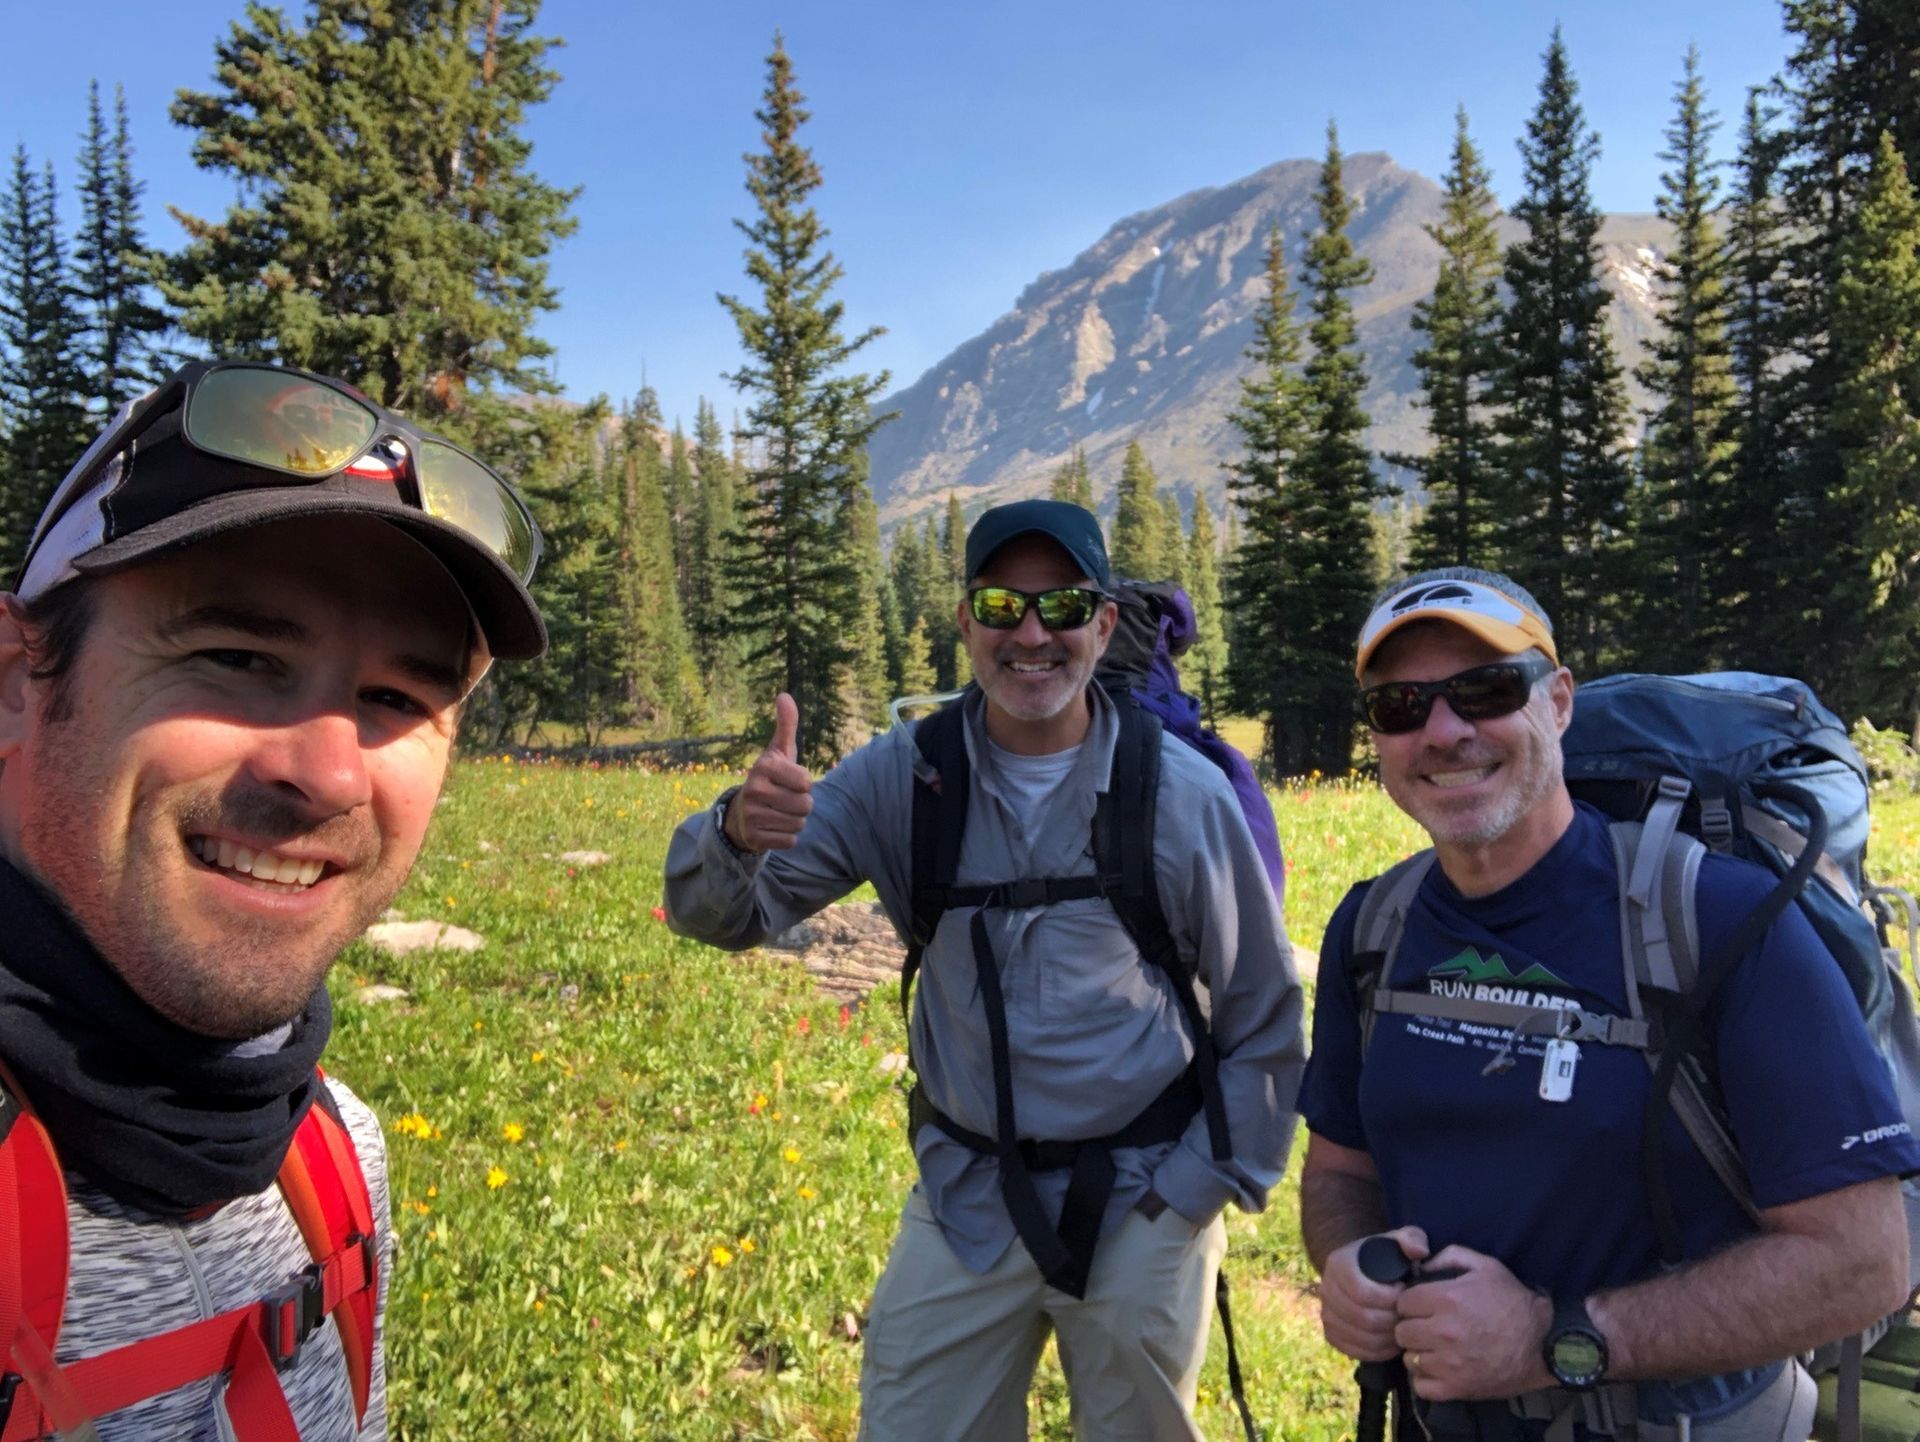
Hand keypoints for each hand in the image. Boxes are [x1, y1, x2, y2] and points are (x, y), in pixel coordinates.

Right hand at [725, 694, 813, 851]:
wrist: (741, 813)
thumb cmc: (769, 778)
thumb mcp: (778, 752)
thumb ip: (786, 726)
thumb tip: (784, 695)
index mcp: (763, 767)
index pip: (807, 781)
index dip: (804, 784)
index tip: (790, 781)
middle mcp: (754, 790)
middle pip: (805, 805)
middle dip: (802, 805)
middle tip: (785, 800)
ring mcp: (751, 815)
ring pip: (799, 823)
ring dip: (795, 820)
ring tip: (779, 812)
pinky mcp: (754, 837)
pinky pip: (790, 840)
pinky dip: (787, 836)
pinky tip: (774, 827)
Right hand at [1320, 1226, 1429, 1362]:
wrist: (1359, 1270)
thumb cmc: (1382, 1256)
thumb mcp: (1397, 1240)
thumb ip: (1412, 1239)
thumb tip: (1419, 1252)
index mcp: (1339, 1264)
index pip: (1364, 1293)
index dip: (1391, 1300)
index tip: (1407, 1296)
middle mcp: (1326, 1289)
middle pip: (1363, 1319)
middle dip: (1392, 1322)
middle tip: (1409, 1318)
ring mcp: (1326, 1314)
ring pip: (1361, 1338)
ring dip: (1387, 1339)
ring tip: (1403, 1330)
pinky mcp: (1331, 1334)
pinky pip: (1355, 1351)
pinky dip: (1377, 1352)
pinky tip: (1391, 1343)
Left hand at [1393, 1245, 1553, 1400]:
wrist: (1543, 1344)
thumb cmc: (1513, 1302)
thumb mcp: (1485, 1266)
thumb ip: (1449, 1256)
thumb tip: (1420, 1264)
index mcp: (1447, 1299)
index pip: (1402, 1302)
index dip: (1411, 1303)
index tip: (1421, 1307)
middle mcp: (1443, 1331)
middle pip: (1402, 1331)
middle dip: (1412, 1327)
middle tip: (1428, 1327)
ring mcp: (1449, 1363)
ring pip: (1410, 1359)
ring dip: (1420, 1353)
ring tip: (1436, 1348)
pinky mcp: (1458, 1388)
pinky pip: (1422, 1386)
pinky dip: (1427, 1379)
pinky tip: (1440, 1368)